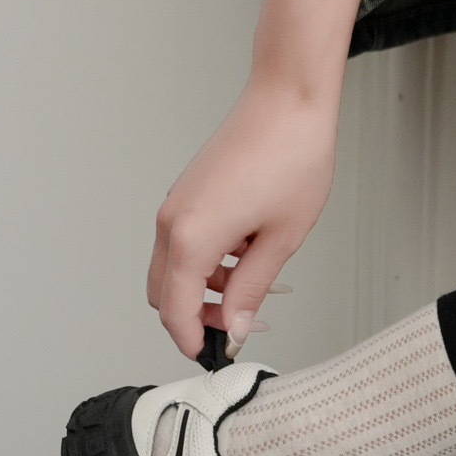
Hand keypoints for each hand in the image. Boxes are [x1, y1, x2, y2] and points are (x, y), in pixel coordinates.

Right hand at [147, 77, 337, 359]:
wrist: (288, 100)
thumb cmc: (292, 158)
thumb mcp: (281, 239)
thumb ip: (251, 289)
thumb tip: (235, 325)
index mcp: (192, 239)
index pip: (176, 312)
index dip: (194, 342)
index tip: (216, 356)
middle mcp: (173, 221)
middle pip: (163, 295)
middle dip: (194, 318)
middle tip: (238, 325)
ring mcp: (177, 205)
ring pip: (172, 270)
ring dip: (202, 290)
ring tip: (253, 288)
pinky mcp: (187, 194)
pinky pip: (183, 243)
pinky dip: (205, 262)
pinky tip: (246, 255)